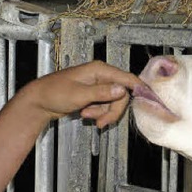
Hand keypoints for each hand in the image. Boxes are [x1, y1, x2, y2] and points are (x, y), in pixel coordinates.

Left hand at [16, 60, 141, 128]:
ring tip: (87, 116)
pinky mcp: (94, 94)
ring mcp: (98, 85)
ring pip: (113, 102)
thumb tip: (122, 89)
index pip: (126, 78)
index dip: (140, 88)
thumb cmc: (54, 92)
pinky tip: (86, 114)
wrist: (40, 101)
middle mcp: (101, 75)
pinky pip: (105, 106)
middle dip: (112, 110)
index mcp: (99, 70)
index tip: (151, 98)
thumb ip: (102, 92)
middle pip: (121, 95)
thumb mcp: (79, 94)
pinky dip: (98, 113)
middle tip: (101, 122)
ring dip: (103, 113)